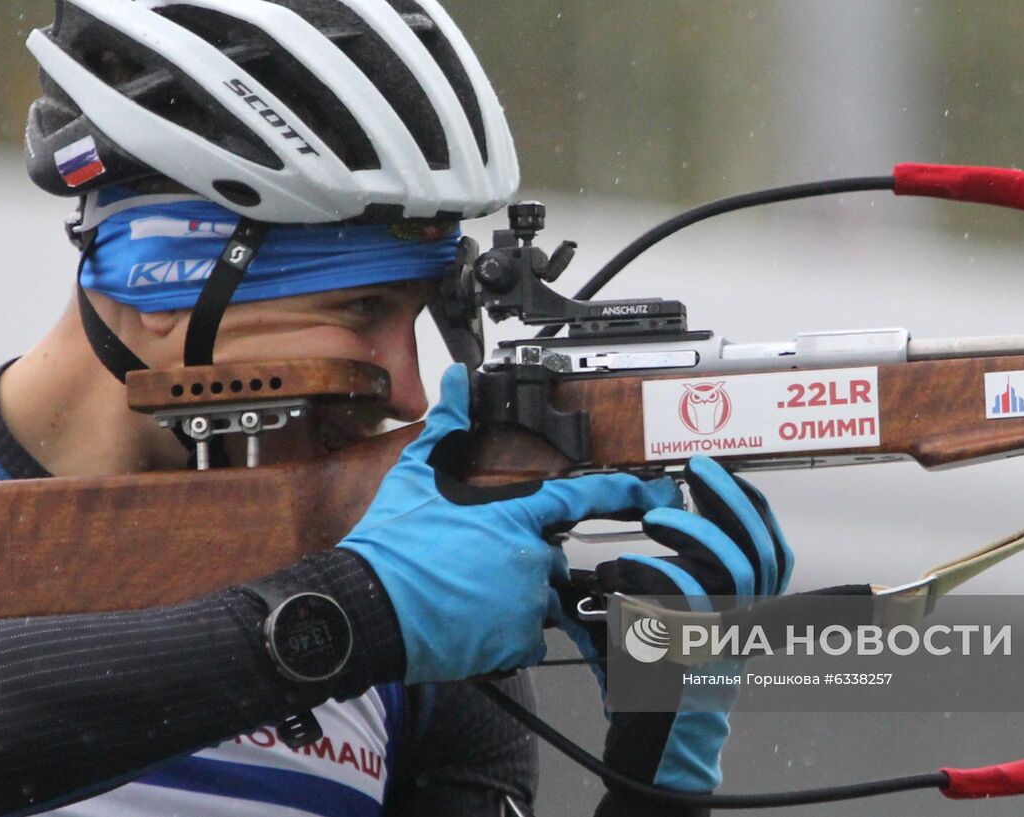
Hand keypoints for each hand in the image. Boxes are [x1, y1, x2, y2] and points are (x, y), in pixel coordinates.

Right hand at [338, 364, 680, 683]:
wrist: (367, 610)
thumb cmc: (392, 547)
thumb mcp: (417, 474)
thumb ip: (448, 426)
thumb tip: (457, 383)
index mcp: (514, 513)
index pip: (584, 497)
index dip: (627, 493)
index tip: (656, 492)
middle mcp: (529, 557)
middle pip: (551, 554)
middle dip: (522, 558)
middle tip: (476, 565)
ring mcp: (526, 601)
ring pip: (538, 596)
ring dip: (511, 595)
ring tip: (465, 594)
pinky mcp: (514, 640)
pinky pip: (524, 634)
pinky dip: (503, 630)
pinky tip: (468, 619)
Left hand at [559, 456, 792, 810]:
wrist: (660, 743)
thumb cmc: (666, 678)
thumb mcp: (691, 620)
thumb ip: (696, 577)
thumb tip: (681, 522)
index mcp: (754, 610)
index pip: (769, 545)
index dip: (749, 503)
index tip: (719, 472)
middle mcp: (748, 622)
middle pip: (757, 547)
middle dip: (727, 499)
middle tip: (694, 468)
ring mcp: (724, 637)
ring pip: (730, 569)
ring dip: (692, 533)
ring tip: (656, 516)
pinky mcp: (693, 652)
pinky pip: (683, 602)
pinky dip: (654, 576)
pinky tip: (627, 565)